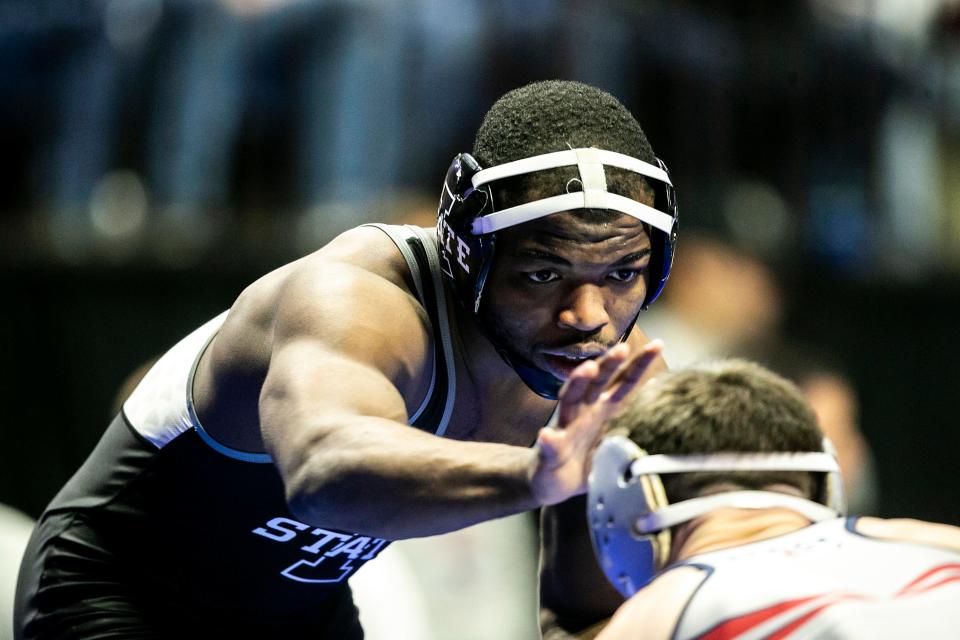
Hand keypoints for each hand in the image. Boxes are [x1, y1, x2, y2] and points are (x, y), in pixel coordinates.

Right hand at [530, 340, 662, 506]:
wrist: (555, 482)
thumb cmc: (588, 460)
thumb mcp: (616, 442)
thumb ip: (634, 425)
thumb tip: (666, 411)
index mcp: (603, 408)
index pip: (624, 382)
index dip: (640, 364)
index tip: (658, 345)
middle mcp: (584, 410)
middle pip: (597, 380)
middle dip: (610, 363)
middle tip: (624, 349)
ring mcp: (565, 427)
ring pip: (570, 398)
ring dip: (578, 382)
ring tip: (588, 369)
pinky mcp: (551, 450)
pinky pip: (549, 444)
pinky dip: (548, 440)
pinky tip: (547, 436)